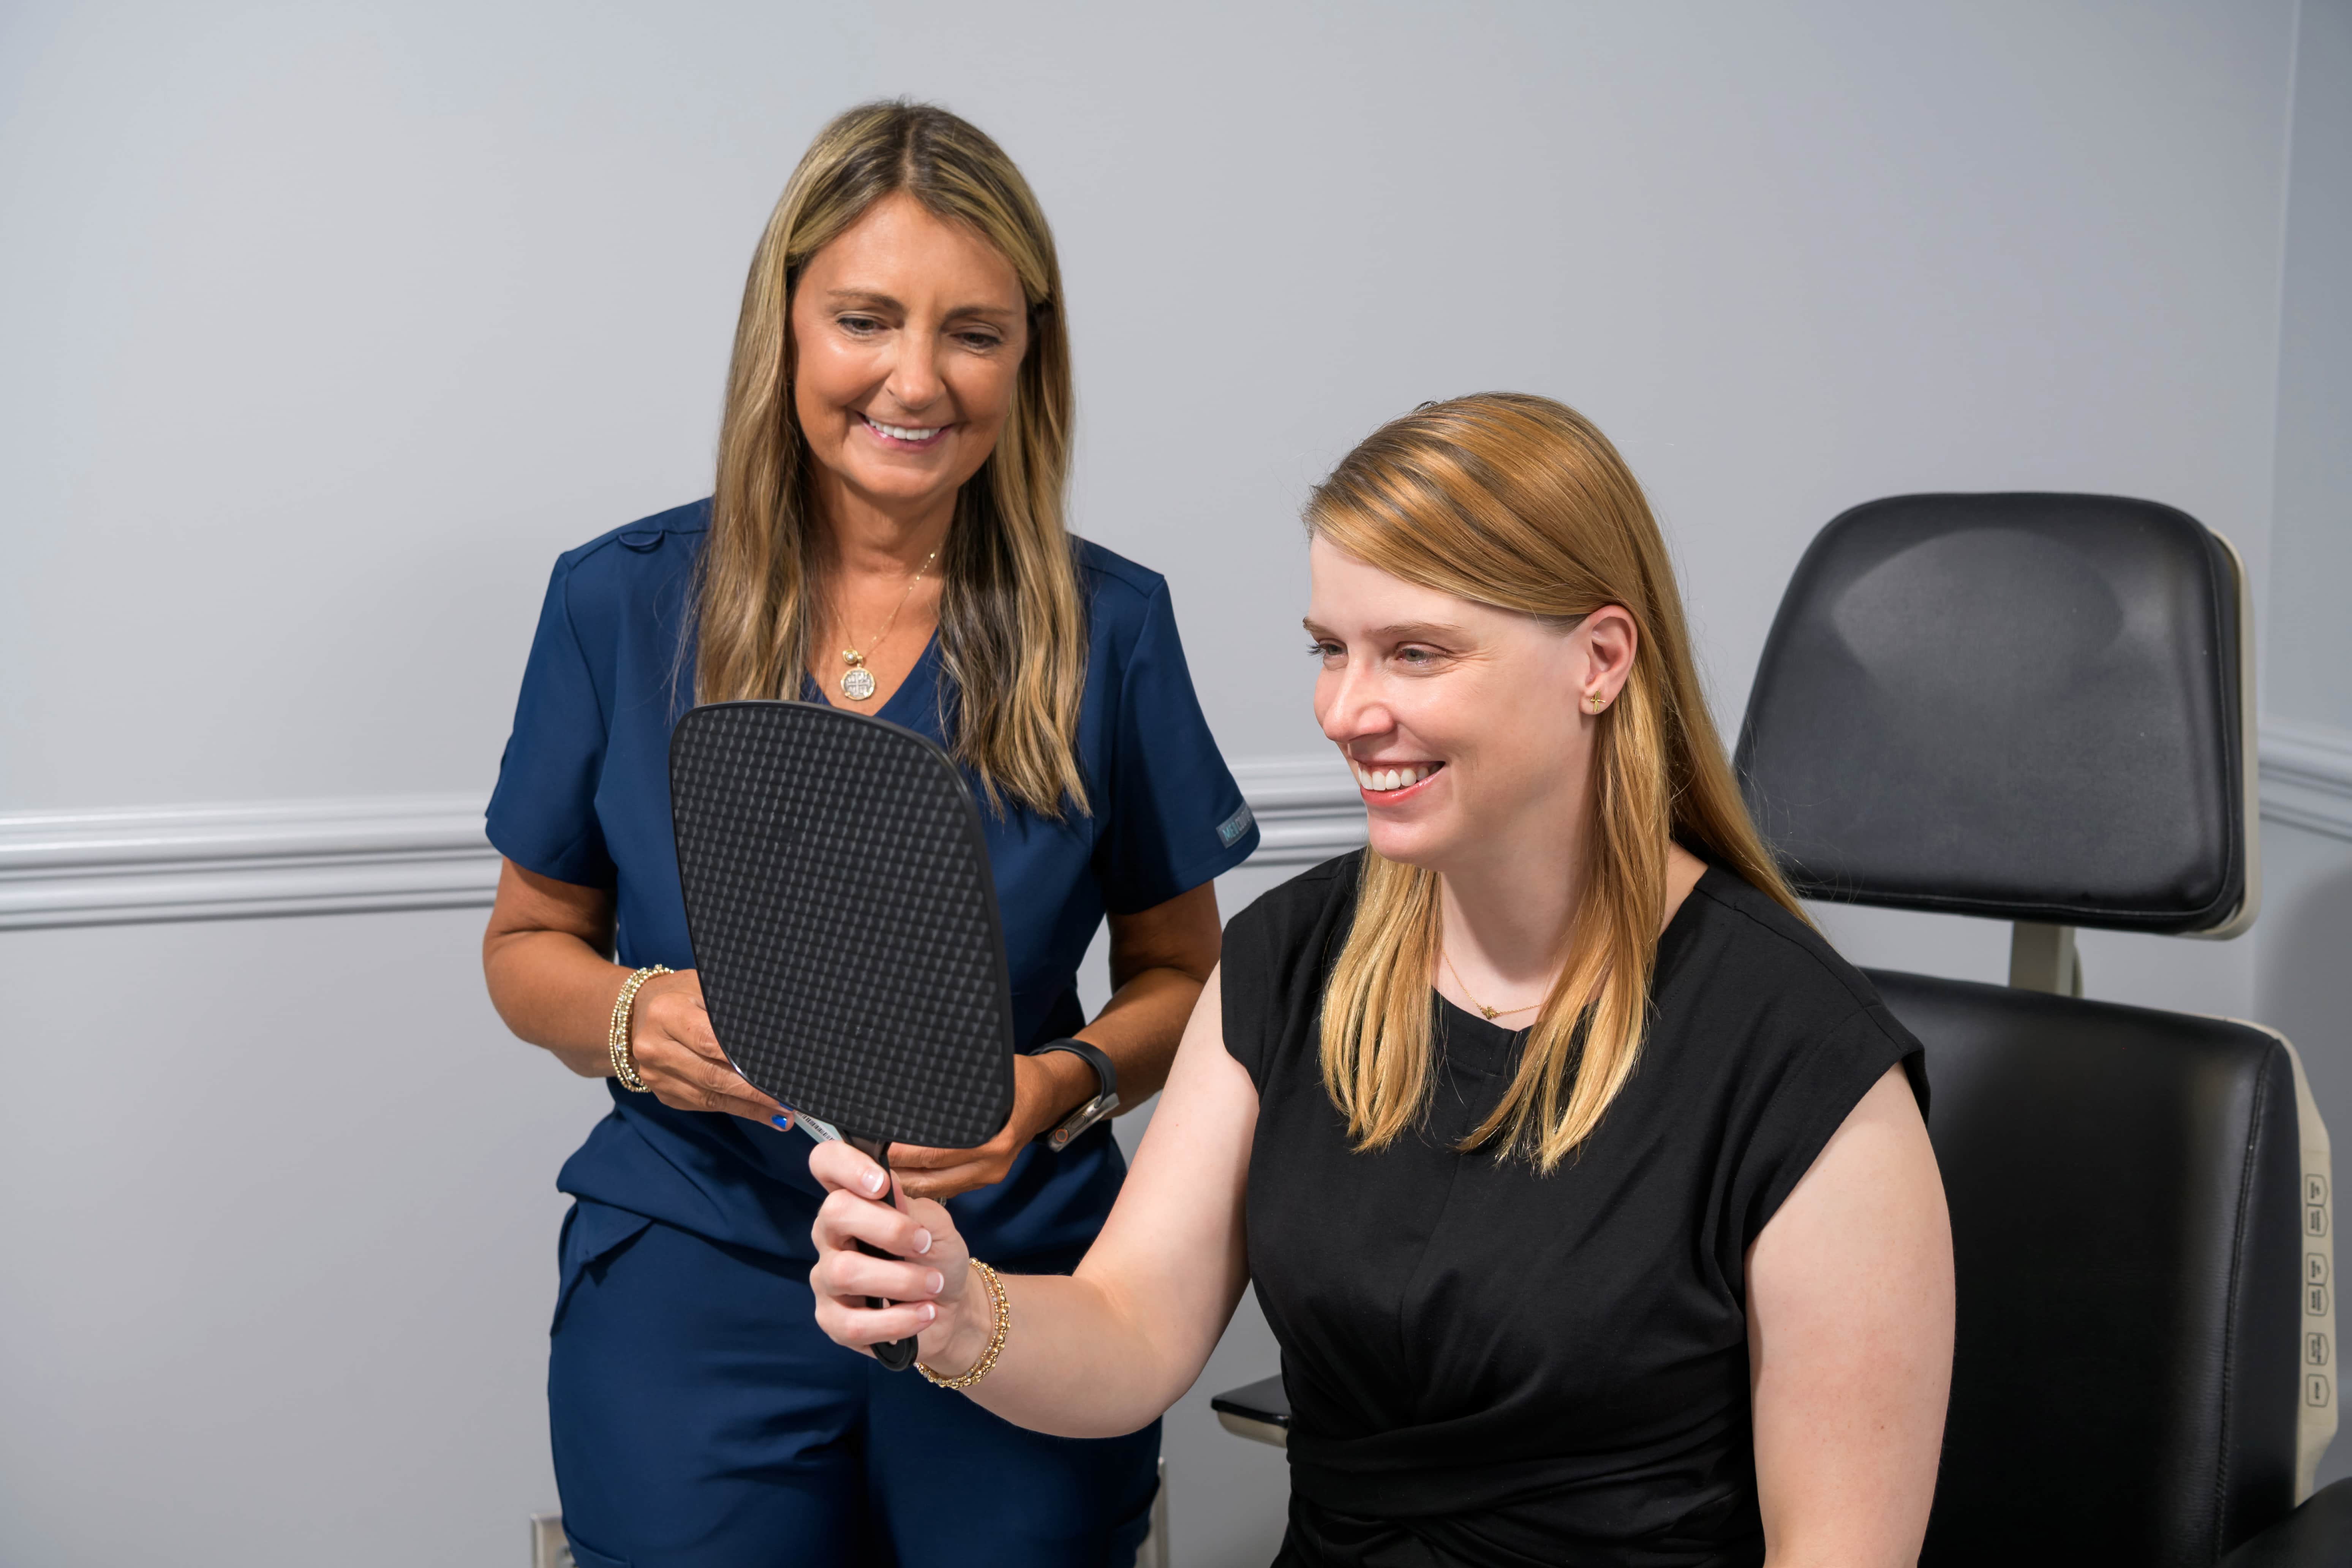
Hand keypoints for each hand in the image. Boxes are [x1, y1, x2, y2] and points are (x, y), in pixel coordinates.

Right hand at [624, 969, 784, 1123]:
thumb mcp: (703, 986)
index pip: (711, 1041)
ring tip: (781, 1115)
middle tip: (787, 1102)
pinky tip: (758, 1112)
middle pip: (711, 1075)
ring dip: (748, 1108)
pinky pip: (701, 1105)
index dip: (746, 1061)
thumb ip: (732, 1007)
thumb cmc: (681, 995)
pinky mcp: (661, 1092)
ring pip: (708, 1097)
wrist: (636, 1012)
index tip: (777, 1071)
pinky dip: (732, 1109)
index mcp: (667, 1013)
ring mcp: (655, 1074)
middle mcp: (654, 1047)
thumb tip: (775, 1033)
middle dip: (753, 1092)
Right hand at [809, 1139, 989, 1368]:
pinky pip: (851, 1324)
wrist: (952, 1308)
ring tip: (933, 1285)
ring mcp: (827, 1279)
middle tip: (923, 1244)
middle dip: (889, 1229)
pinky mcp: (832, 1321)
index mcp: (853, 1200)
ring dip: (902, 1280)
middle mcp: (831, 1235)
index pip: (826, 1163)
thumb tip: (887, 1188)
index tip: (881, 1184)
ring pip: (844, 1271)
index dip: (845, 1164)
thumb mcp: (935, 1225)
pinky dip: (897, 1320)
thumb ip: (911, 1207)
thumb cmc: (937, 1257)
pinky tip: (923, 1314)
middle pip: (834, 1212)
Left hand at [886, 1049, 1094, 1199]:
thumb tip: (902, 1092)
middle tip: (862, 1162)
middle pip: (928, 1179)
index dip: (897, 1153)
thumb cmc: (1013, 1079)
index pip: (931, 1153)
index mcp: (991, 1138)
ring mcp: (989, 1175)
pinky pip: (946, 1188)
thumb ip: (946, 1090)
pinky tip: (900, 1172)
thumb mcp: (980, 1076)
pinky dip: (921, 1182)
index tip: (870, 1145)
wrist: (1045, 1095)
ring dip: (904, 1181)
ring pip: (934, 1189)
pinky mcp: (985, 1180)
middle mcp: (990, 1163)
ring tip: (874, 1170)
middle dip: (893, 1173)